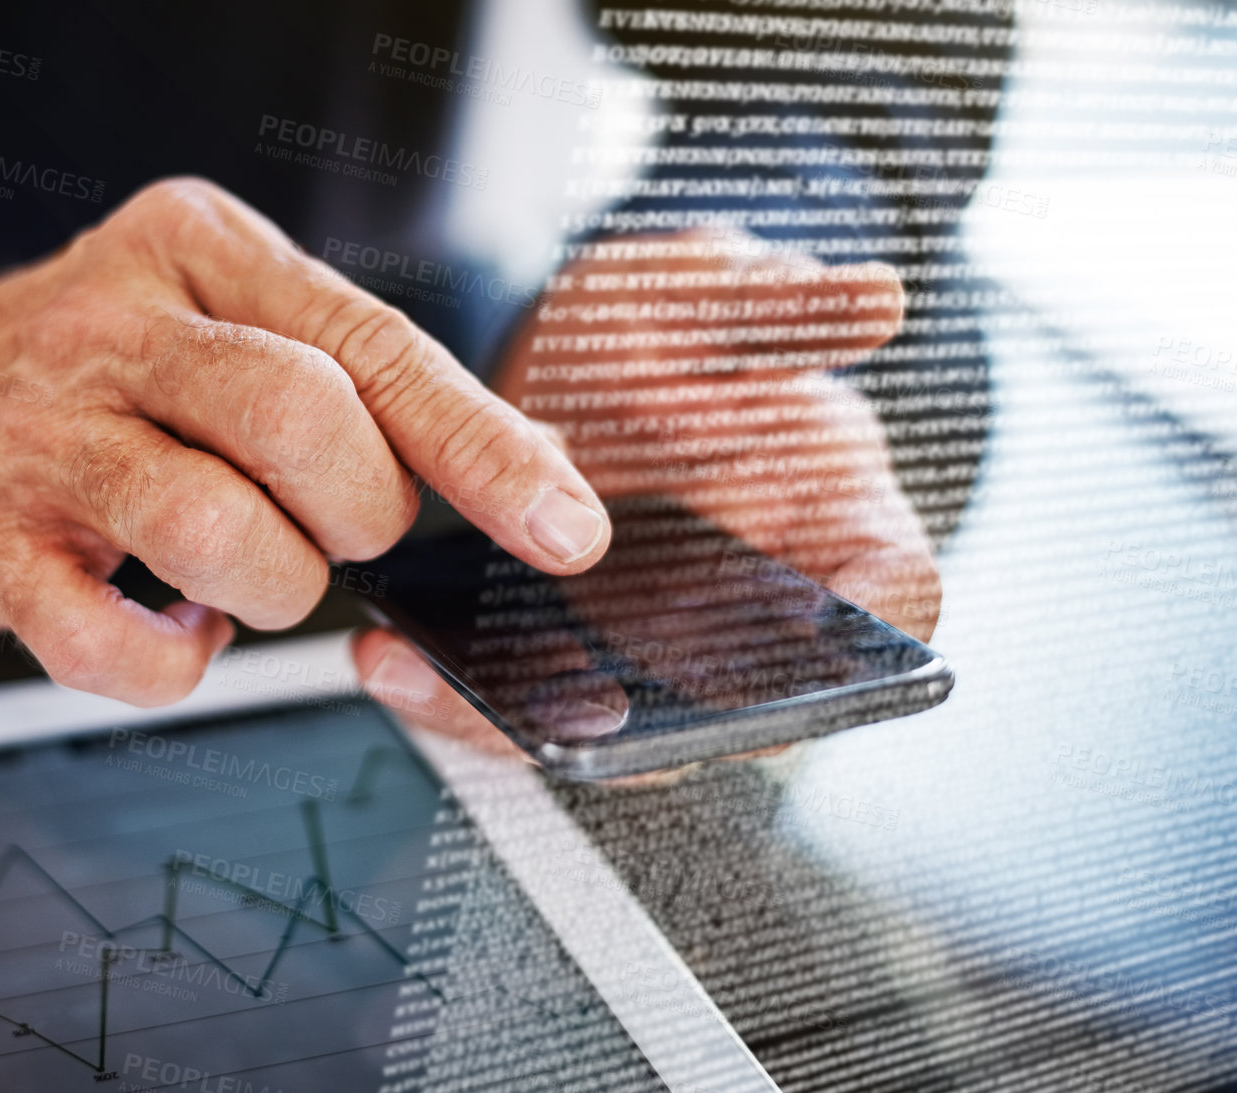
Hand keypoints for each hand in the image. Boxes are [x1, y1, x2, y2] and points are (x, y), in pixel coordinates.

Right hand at [0, 178, 609, 704]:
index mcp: (201, 249)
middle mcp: (118, 330)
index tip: (560, 524)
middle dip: (358, 513)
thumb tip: (529, 472)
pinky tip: (182, 627)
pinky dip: (179, 666)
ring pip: (214, 530)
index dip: (481, 446)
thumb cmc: (105, 373)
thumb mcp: (224, 314)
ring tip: (253, 572)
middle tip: (338, 527)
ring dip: (275, 587)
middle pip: (300, 420)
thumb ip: (358, 376)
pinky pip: (116, 647)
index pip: (372, 345)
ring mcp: (45, 439)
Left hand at [356, 225, 936, 782]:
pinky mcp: (575, 655)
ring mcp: (663, 645)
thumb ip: (776, 306)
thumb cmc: (664, 329)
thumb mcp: (708, 293)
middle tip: (567, 716)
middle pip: (737, 708)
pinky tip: (391, 662)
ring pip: (620, 726)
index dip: (879, 633)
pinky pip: (533, 701)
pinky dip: (462, 695)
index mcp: (833, 515)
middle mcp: (758, 609)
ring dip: (524, 720)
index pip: (895, 596)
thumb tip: (876, 300)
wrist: (576, 360)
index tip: (822, 643)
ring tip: (420, 679)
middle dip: (651, 722)